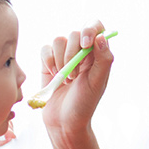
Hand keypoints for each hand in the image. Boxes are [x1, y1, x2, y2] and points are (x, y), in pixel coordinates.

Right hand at [39, 21, 113, 135]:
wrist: (64, 122)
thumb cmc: (84, 104)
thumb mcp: (97, 83)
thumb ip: (103, 59)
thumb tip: (101, 37)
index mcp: (98, 53)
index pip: (96, 26)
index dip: (89, 29)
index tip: (85, 45)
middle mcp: (82, 51)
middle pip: (75, 33)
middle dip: (72, 54)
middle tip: (75, 76)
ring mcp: (64, 56)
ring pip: (58, 40)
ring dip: (60, 61)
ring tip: (66, 79)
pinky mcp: (48, 62)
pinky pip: (45, 49)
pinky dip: (48, 61)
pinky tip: (53, 75)